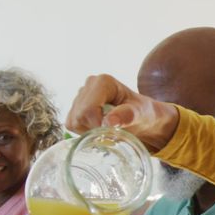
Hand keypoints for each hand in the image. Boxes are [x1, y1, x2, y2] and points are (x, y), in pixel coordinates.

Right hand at [65, 74, 179, 151]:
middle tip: (112, 131)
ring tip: (107, 128)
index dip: (97, 125)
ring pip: (74, 121)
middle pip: (79, 116)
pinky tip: (99, 128)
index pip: (88, 109)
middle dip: (94, 129)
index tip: (113, 130)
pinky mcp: (75, 106)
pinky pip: (71, 124)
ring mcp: (81, 95)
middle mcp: (89, 84)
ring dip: (89, 131)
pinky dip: (84, 131)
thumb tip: (109, 122)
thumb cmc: (143, 113)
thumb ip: (128, 115)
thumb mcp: (142, 114)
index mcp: (103, 82)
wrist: (142, 117)